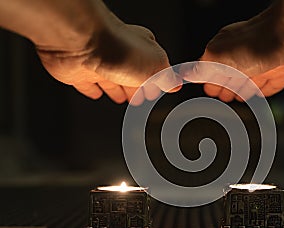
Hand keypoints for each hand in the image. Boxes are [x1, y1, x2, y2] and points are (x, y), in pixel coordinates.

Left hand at [36, 23, 179, 104]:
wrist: (81, 43)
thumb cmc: (119, 49)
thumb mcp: (156, 66)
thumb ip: (166, 77)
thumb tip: (176, 84)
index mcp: (143, 49)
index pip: (154, 67)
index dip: (157, 80)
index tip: (160, 91)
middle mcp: (121, 53)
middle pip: (132, 74)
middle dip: (137, 87)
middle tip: (141, 99)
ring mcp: (99, 62)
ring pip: (111, 80)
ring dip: (117, 89)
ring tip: (122, 100)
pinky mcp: (79, 72)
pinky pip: (87, 83)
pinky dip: (92, 90)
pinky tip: (96, 94)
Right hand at [197, 4, 283, 101]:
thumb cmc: (258, 42)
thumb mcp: (219, 57)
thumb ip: (203, 68)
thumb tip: (185, 73)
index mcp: (224, 51)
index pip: (212, 70)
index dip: (208, 82)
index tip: (206, 94)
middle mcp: (243, 57)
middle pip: (231, 77)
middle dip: (225, 88)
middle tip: (220, 100)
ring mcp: (263, 64)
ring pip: (249, 82)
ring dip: (242, 92)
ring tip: (235, 101)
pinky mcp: (282, 71)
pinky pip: (270, 86)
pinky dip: (263, 92)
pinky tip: (259, 98)